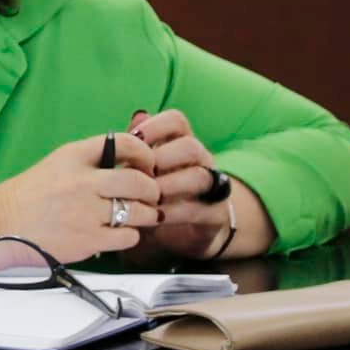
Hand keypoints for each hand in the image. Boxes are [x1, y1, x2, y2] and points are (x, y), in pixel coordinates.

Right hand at [0, 132, 161, 263]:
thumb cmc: (25, 196)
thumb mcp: (56, 165)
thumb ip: (90, 162)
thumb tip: (130, 165)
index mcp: (72, 156)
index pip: (125, 143)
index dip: (145, 154)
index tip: (147, 165)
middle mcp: (82, 181)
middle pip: (140, 181)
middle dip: (152, 190)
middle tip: (149, 196)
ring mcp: (86, 212)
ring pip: (140, 212)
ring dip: (144, 215)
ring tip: (138, 217)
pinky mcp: (88, 240)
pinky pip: (129, 236)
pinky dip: (129, 235)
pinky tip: (118, 233)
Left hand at [129, 108, 233, 259]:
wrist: (185, 229)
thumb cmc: (154, 192)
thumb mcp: (141, 170)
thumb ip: (135, 149)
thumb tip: (133, 119)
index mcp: (180, 142)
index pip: (176, 120)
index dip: (155, 126)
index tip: (133, 138)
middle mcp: (200, 160)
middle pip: (190, 146)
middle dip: (161, 159)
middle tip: (138, 174)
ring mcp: (213, 186)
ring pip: (199, 176)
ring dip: (168, 186)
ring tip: (145, 197)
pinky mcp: (216, 213)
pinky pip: (199, 208)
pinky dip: (173, 212)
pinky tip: (154, 216)